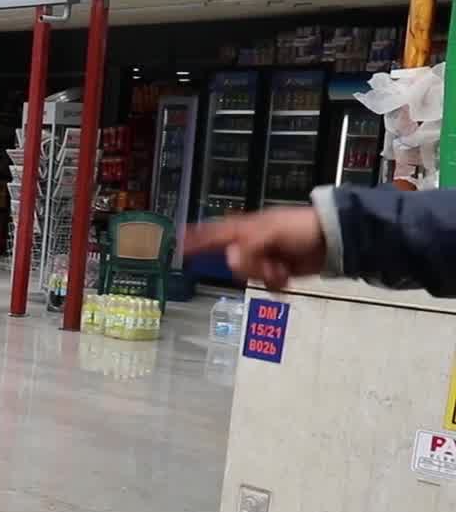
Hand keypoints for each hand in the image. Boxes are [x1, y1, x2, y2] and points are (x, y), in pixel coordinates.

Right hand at [182, 208, 326, 290]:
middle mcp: (252, 242)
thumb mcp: (271, 232)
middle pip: (233, 261)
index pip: (214, 233)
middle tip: (268, 266)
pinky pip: (264, 282)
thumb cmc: (302, 228)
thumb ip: (248, 247)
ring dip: (264, 275)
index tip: (177, 244)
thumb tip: (231, 260)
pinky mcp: (277, 270)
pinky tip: (285, 277)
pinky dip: (274, 283)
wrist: (334, 240)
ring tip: (281, 270)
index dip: (195, 239)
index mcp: (246, 227)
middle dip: (249, 267)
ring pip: (248, 274)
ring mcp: (264, 257)